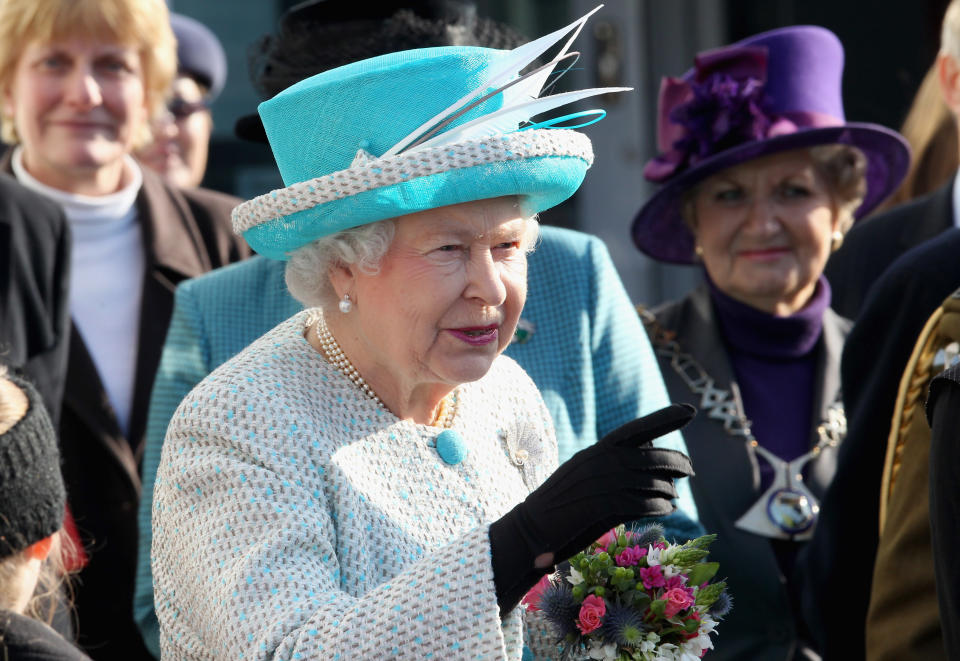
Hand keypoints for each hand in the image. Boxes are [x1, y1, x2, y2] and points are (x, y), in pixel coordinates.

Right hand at [489, 403, 695, 611]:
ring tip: (674, 499)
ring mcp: (602, 483)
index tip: (689, 409)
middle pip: (652, 457)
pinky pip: (644, 503)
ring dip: (668, 491)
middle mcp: (600, 461)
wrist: (532, 528)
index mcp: (596, 451)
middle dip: (677, 462)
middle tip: (691, 470)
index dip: (665, 418)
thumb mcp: (586, 479)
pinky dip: (660, 507)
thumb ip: (614, 472)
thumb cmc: (561, 507)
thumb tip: (653, 473)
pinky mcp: (603, 505)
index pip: (637, 429)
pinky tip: (665, 510)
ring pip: (651, 482)